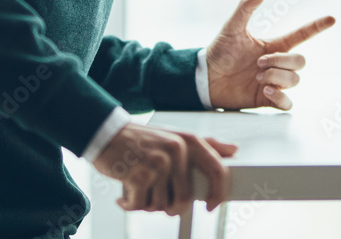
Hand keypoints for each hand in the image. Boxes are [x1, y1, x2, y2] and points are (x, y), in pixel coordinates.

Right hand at [92, 123, 237, 214]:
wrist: (106, 134)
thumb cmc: (142, 141)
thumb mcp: (177, 137)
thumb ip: (207, 144)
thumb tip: (234, 149)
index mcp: (189, 141)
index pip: (216, 169)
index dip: (218, 192)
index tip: (211, 205)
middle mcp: (177, 150)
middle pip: (184, 198)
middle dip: (169, 207)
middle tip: (154, 199)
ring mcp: (158, 162)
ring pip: (161, 205)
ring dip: (147, 204)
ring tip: (138, 188)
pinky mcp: (140, 174)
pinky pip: (141, 205)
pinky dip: (130, 204)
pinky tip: (124, 194)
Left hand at [207, 0, 335, 110]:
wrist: (205, 78)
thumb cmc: (219, 52)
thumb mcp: (232, 28)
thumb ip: (246, 8)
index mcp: (273, 46)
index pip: (301, 35)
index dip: (317, 27)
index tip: (332, 18)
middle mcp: (277, 64)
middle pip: (300, 61)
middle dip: (282, 61)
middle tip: (258, 63)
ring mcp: (274, 82)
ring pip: (294, 80)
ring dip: (277, 77)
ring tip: (257, 77)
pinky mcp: (267, 100)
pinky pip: (288, 103)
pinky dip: (280, 97)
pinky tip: (266, 90)